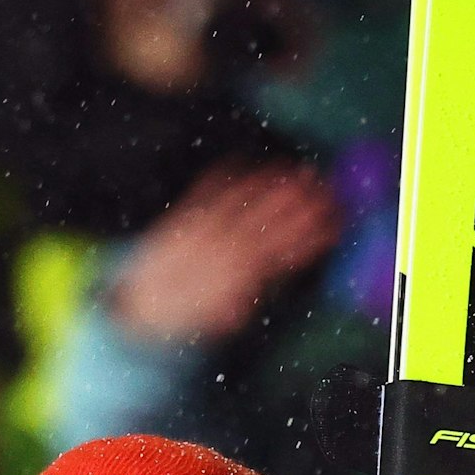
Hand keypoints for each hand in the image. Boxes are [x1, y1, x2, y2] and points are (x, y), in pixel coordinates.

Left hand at [112, 164, 340, 342]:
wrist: (141, 301)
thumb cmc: (187, 312)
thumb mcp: (220, 316)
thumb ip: (246, 298)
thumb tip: (270, 282)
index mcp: (237, 273)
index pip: (282, 251)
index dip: (309, 237)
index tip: (333, 225)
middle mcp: (221, 246)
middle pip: (268, 219)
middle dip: (300, 204)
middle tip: (326, 188)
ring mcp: (202, 225)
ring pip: (244, 200)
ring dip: (273, 183)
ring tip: (299, 169)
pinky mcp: (184, 213)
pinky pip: (206, 189)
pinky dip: (225, 172)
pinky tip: (243, 158)